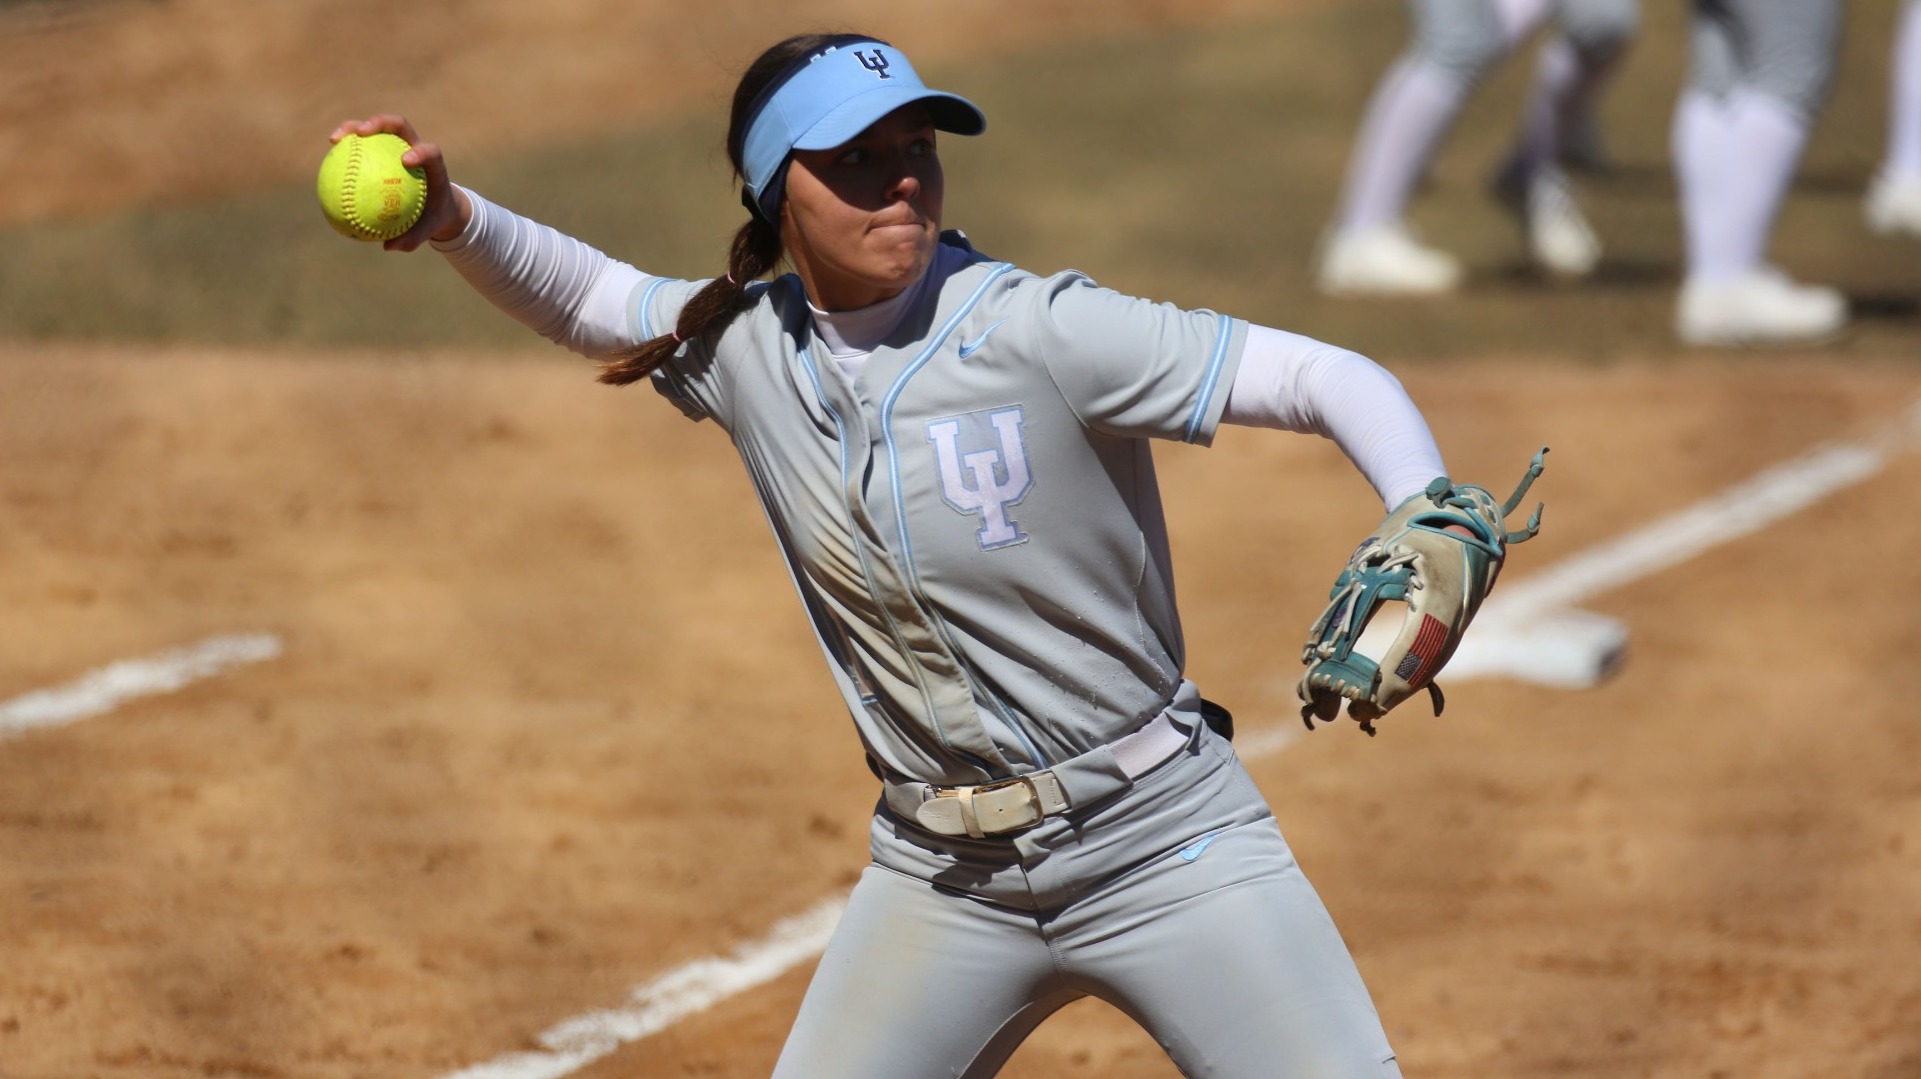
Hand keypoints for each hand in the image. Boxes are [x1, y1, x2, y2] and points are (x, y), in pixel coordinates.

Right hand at [327, 114, 472, 251]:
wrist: (436, 205)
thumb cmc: (432, 217)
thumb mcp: (428, 230)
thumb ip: (413, 238)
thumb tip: (389, 247)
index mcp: (433, 164)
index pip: (430, 151)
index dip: (420, 151)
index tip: (405, 160)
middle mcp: (415, 147)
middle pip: (399, 125)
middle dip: (380, 123)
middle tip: (362, 133)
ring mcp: (398, 143)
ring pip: (376, 129)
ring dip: (354, 127)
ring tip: (335, 139)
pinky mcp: (384, 147)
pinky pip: (363, 145)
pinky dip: (347, 148)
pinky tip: (328, 157)